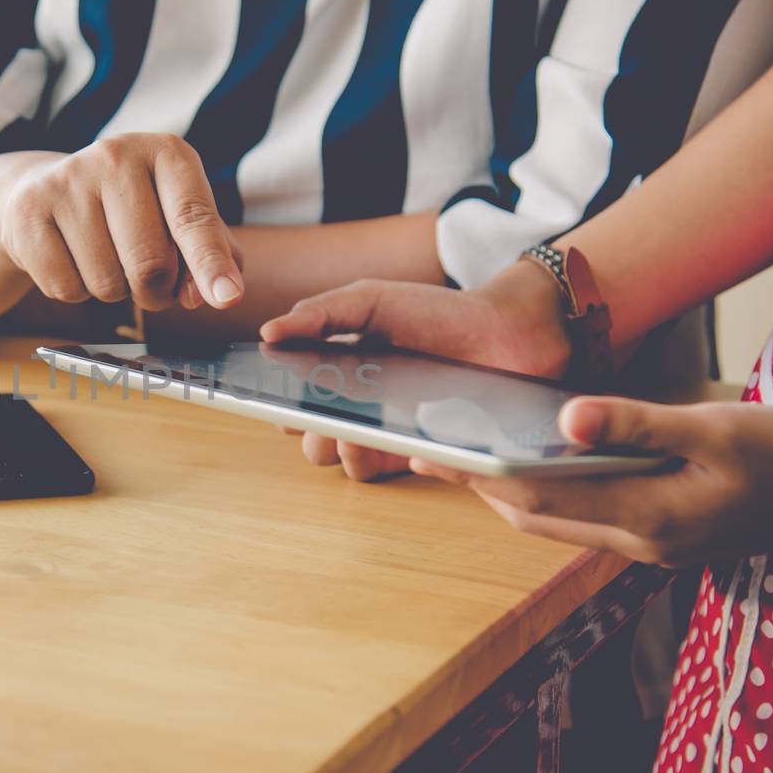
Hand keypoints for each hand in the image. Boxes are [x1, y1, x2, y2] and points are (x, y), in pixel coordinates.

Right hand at [0, 134, 243, 311]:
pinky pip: (66, 288)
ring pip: (107, 283)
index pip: (193, 217)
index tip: (228, 299)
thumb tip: (211, 295)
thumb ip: (209, 253)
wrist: (47, 192)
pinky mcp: (28, 212)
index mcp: (166, 152)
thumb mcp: (178, 217)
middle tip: (148, 281)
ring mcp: (67, 181)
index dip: (210, 264)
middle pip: (150, 264)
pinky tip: (72, 258)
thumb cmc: (131, 211)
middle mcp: (116, 156)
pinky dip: (75, 290)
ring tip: (104, 256)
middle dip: (156, 292)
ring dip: (114, 291)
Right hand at [258, 269, 570, 480]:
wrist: (505, 333)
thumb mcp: (372, 300)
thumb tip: (267, 334)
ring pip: (340, 460)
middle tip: (322, 418)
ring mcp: (387, 429)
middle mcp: (358, 403)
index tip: (280, 403)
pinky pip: (380, 471)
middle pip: (311, 437)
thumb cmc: (438, 312)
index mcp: (339, 366)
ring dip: (337, 449)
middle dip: (309, 432)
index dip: (280, 404)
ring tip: (353, 430)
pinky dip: (372, 459)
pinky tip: (383, 440)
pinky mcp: (417, 451)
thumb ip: (321, 313)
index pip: (294, 396)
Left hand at [410, 397, 772, 567]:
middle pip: (534, 516)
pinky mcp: (665, 532)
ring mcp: (653, 543)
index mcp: (649, 517)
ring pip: (559, 520)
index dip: (475, 473)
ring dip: (509, 490)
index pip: (534, 498)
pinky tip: (535, 459)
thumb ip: (638, 423)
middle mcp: (641, 541)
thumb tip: (562, 418)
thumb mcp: (720, 427)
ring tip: (463, 451)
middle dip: (477, 485)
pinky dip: (550, 491)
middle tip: (425, 448)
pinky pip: (588, 515)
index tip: (428, 447)